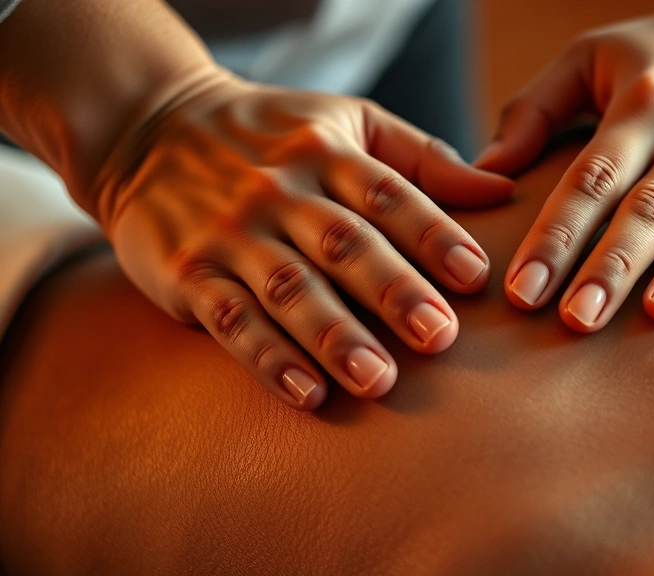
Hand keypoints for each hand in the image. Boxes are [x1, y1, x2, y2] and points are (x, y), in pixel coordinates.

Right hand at [95, 70, 512, 408]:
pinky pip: (232, 320)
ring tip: (378, 380)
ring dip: (334, 336)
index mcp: (326, 152)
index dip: (433, 234)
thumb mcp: (347, 122)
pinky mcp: (190, 274)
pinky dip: (268, 358)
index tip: (475, 275)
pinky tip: (307, 393)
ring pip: (290, 288)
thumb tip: (504, 190)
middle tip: (440, 337)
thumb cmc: (273, 135)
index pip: (388, 194)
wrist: (149, 128)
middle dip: (394, 293)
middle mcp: (279, 192)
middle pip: (345, 244)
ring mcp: (231, 234)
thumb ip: (423, 159)